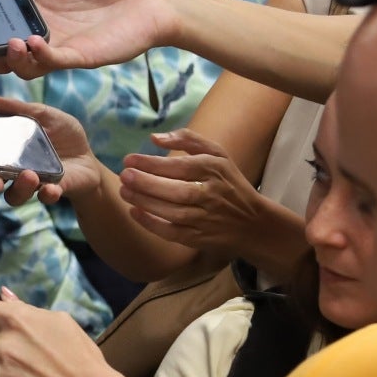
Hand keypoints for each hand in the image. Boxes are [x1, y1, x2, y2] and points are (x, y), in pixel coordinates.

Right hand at [0, 0, 178, 77]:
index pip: (0, 24)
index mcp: (35, 9)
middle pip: (7, 53)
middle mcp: (43, 32)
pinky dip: (39, 55)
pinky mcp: (81, 57)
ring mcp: (61, 47)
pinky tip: (32, 42)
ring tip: (9, 43)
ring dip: (12, 59)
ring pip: (27, 64)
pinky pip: (54, 62)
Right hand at [0, 97, 104, 205]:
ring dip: (19, 188)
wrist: (89, 158)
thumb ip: (21, 109)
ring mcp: (33, 184)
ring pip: (15, 195)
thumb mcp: (45, 115)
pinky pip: (45, 197)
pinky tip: (52, 188)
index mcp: (8, 153)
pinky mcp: (53, 191)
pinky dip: (47, 194)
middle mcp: (14, 172)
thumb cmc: (63, 135)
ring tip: (29, 176)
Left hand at [119, 130, 273, 253]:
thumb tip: (154, 138)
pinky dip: (152, 224)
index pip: (181, 167)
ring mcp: (207, 219)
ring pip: (173, 213)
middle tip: (124, 175)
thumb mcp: (217, 154)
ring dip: (145, 203)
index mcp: (215, 171)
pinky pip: (174, 233)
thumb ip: (187, 140)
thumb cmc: (228, 182)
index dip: (153, 163)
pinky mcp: (200, 238)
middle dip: (147, 184)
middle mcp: (212, 195)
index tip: (129, 159)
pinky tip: (134, 212)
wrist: (252, 223)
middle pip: (177, 191)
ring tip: (124, 192)